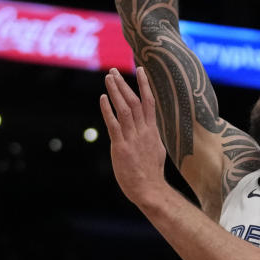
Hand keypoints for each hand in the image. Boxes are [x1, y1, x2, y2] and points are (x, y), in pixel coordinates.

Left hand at [100, 67, 167, 206]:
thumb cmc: (151, 173)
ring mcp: (132, 139)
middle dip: (123, 84)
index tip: (140, 70)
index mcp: (152, 131)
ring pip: (124, 109)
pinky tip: (102, 99)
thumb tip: (149, 128)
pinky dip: (108, 110)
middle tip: (114, 71)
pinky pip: (114, 125)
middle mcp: (143, 131)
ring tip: (108, 78)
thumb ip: (150, 136)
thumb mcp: (156, 149)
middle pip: (134, 101)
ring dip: (116, 92)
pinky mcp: (121, 147)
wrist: (150, 190)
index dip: (144, 85)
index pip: (149, 102)